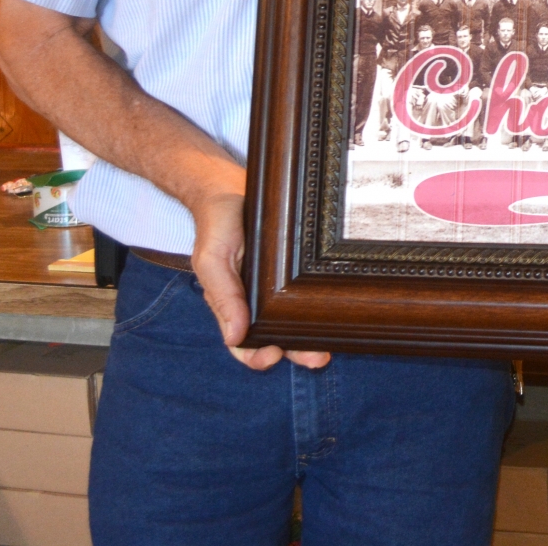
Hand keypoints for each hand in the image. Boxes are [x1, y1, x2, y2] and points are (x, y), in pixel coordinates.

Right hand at [188, 187, 330, 370]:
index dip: (257, 357)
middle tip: (317, 358)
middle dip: (297, 353)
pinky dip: (319, 308)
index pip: (244, 343)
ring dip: (312, 337)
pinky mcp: (296, 272)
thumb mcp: (211, 260)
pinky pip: (307, 295)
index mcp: (233, 305)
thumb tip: (234, 337)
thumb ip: (222, 297)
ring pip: (296, 321)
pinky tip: (336, 314)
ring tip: (329, 346)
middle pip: (278, 338)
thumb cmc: (216, 225)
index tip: (272, 355)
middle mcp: (257, 301)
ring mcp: (278, 287)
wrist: (230, 189)